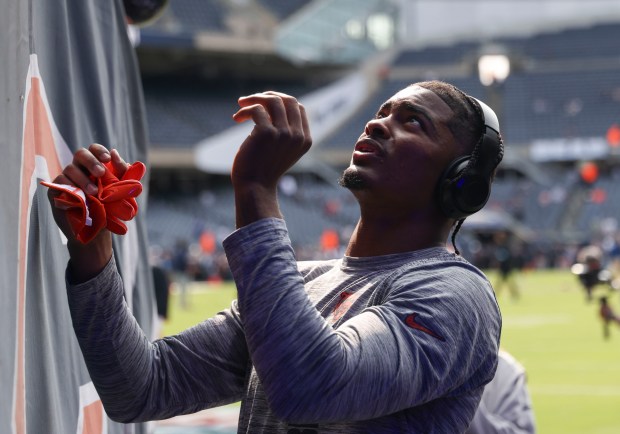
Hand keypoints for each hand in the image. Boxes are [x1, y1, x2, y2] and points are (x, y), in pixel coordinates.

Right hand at [47, 144, 128, 281]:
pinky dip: (69, 188)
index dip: (99, 151)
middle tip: (101, 173)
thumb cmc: (109, 210)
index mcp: (95, 167)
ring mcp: (66, 180)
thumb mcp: (120, 192)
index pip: (94, 150)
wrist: (97, 233)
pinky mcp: (56, 192)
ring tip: (94, 193)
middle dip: (91, 161)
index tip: (107, 159)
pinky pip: (59, 183)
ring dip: (83, 180)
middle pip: (80, 154)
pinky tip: (79, 198)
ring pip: (70, 169)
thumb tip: (115, 153)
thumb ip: (122, 173)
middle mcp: (80, 170)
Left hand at [231, 91, 311, 189]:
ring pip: (272, 100)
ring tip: (241, 104)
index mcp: (305, 139)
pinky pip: (256, 109)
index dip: (281, 101)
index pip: (298, 107)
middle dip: (268, 95)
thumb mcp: (281, 150)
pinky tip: (236, 118)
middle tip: (252, 99)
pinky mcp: (266, 133)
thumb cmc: (263, 169)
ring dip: (254, 98)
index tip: (264, 104)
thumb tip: (272, 102)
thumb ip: (284, 131)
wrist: (254, 187)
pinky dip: (244, 110)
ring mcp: (284, 133)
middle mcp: (297, 135)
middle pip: (288, 100)